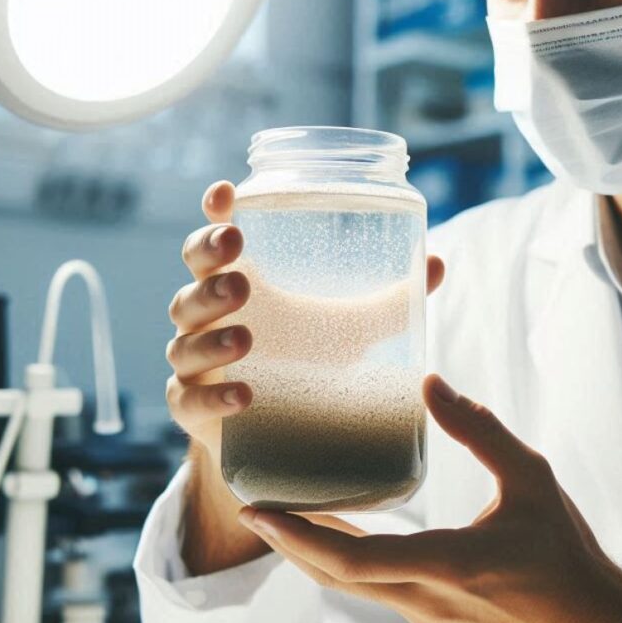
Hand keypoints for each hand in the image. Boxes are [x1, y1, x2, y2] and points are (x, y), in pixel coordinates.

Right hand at [164, 180, 445, 463]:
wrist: (278, 429)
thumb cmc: (305, 360)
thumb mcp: (350, 329)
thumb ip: (390, 301)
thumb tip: (436, 262)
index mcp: (241, 282)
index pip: (216, 240)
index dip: (215, 214)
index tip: (225, 193)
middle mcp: (209, 317)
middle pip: (193, 281)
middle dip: (211, 269)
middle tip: (241, 268)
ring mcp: (196, 363)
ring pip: (185, 341)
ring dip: (213, 336)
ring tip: (248, 337)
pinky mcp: (193, 408)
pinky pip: (190, 400)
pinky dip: (215, 396)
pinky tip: (244, 394)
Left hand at [238, 376, 621, 622]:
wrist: (589, 621)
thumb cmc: (564, 550)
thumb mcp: (531, 477)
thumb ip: (480, 431)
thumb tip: (432, 385)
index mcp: (450, 563)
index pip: (356, 558)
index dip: (299, 537)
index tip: (258, 512)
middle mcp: (428, 599)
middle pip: (336, 575)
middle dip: (289, 543)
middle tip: (253, 508)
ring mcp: (427, 616)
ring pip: (351, 586)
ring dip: (314, 553)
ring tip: (286, 515)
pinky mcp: (434, 619)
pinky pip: (373, 590)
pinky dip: (345, 562)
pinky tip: (340, 535)